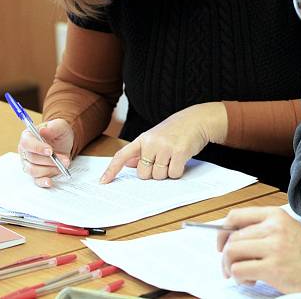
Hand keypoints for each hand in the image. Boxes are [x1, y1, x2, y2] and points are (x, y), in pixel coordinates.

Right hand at [17, 118, 73, 187]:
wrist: (64, 142)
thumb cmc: (58, 132)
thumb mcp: (60, 126)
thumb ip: (53, 127)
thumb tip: (43, 130)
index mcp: (28, 137)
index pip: (27, 143)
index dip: (37, 148)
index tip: (50, 151)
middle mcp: (25, 151)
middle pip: (32, 158)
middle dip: (50, 160)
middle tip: (64, 160)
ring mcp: (29, 163)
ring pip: (34, 170)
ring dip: (50, 169)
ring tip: (63, 165)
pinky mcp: (36, 173)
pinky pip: (36, 180)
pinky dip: (42, 182)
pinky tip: (50, 182)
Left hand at [100, 102, 227, 182]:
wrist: (197, 119)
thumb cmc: (175, 129)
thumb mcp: (155, 136)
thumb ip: (141, 151)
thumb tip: (127, 164)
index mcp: (143, 138)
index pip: (122, 155)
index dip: (111, 169)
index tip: (103, 181)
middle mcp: (151, 142)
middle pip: (143, 174)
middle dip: (153, 172)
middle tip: (163, 160)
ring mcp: (165, 147)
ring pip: (159, 175)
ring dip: (167, 172)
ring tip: (173, 157)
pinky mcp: (180, 152)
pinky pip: (174, 174)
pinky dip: (178, 171)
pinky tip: (181, 159)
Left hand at [218, 207, 300, 293]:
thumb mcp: (287, 229)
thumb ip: (264, 229)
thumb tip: (233, 237)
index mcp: (275, 215)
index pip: (236, 216)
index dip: (222, 231)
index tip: (222, 243)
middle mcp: (273, 228)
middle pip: (232, 238)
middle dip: (225, 255)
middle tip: (230, 267)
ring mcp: (273, 247)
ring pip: (232, 252)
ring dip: (230, 267)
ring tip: (241, 274)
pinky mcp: (273, 268)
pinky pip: (239, 270)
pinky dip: (239, 277)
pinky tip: (250, 280)